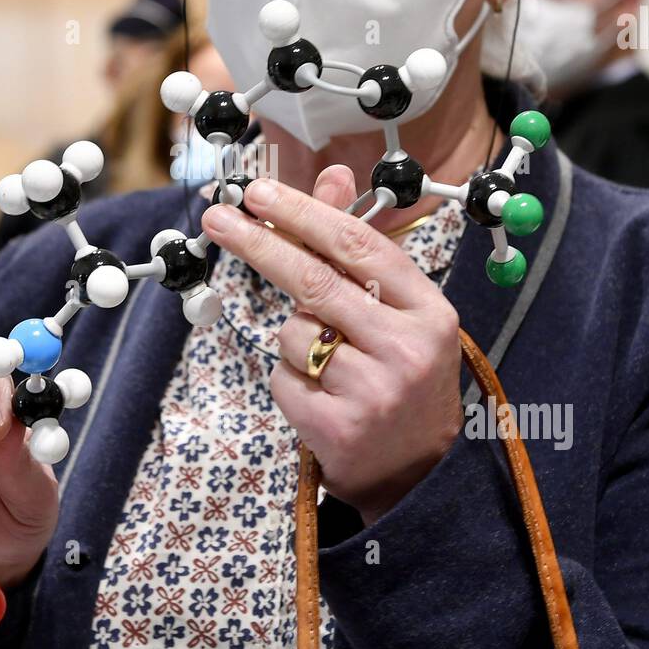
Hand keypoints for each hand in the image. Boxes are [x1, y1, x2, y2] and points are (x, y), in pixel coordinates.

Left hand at [200, 166, 461, 524]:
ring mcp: (375, 391)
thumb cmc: (403, 378)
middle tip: (218, 219)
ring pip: (293, 333)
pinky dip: (289, 380)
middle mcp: (407, 348)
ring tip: (327, 365)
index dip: (303, 214)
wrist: (421, 475)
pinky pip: (283, 378)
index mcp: (429, 310)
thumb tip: (331, 173)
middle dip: (260, 244)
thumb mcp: (398, 311)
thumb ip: (359, 247)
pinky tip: (320, 397)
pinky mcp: (340, 427)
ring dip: (292, 339)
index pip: (358, 246)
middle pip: (314, 280)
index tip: (259, 193)